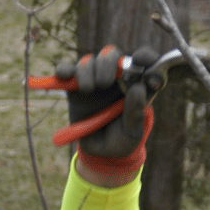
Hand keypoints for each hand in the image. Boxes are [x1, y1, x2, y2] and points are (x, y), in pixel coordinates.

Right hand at [55, 45, 157, 175]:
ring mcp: (95, 80)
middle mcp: (117, 78)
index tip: (141, 60)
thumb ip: (136, 111)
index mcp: (136, 84)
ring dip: (87, 71)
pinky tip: (64, 75)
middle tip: (105, 82)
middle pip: (112, 55)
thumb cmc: (123, 139)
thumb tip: (139, 87)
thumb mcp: (133, 131)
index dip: (145, 56)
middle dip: (108, 64)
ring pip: (90, 61)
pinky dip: (64, 69)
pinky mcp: (75, 87)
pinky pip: (67, 70)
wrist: (101, 154)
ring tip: (89, 89)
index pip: (144, 61)